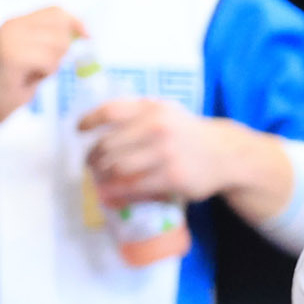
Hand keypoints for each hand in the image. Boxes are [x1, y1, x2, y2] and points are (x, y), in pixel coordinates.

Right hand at [0, 7, 83, 138]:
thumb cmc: (11, 82)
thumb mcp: (33, 55)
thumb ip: (50, 40)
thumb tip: (82, 32)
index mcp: (17, 22)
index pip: (55, 11)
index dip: (75, 23)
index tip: (87, 37)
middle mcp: (12, 25)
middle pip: (61, 29)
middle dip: (62, 51)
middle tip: (43, 67)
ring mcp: (10, 38)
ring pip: (58, 44)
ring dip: (53, 64)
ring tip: (34, 72)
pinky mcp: (11, 56)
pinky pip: (49, 60)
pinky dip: (46, 72)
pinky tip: (29, 79)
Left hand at [79, 99, 235, 205]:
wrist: (225, 153)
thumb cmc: (187, 133)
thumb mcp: (165, 111)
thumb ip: (135, 112)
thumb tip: (93, 125)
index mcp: (153, 109)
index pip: (110, 112)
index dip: (88, 121)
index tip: (78, 131)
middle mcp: (158, 128)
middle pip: (107, 145)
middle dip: (93, 157)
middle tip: (89, 164)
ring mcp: (165, 154)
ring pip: (116, 168)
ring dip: (102, 176)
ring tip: (99, 179)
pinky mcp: (172, 178)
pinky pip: (134, 187)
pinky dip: (116, 192)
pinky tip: (110, 194)